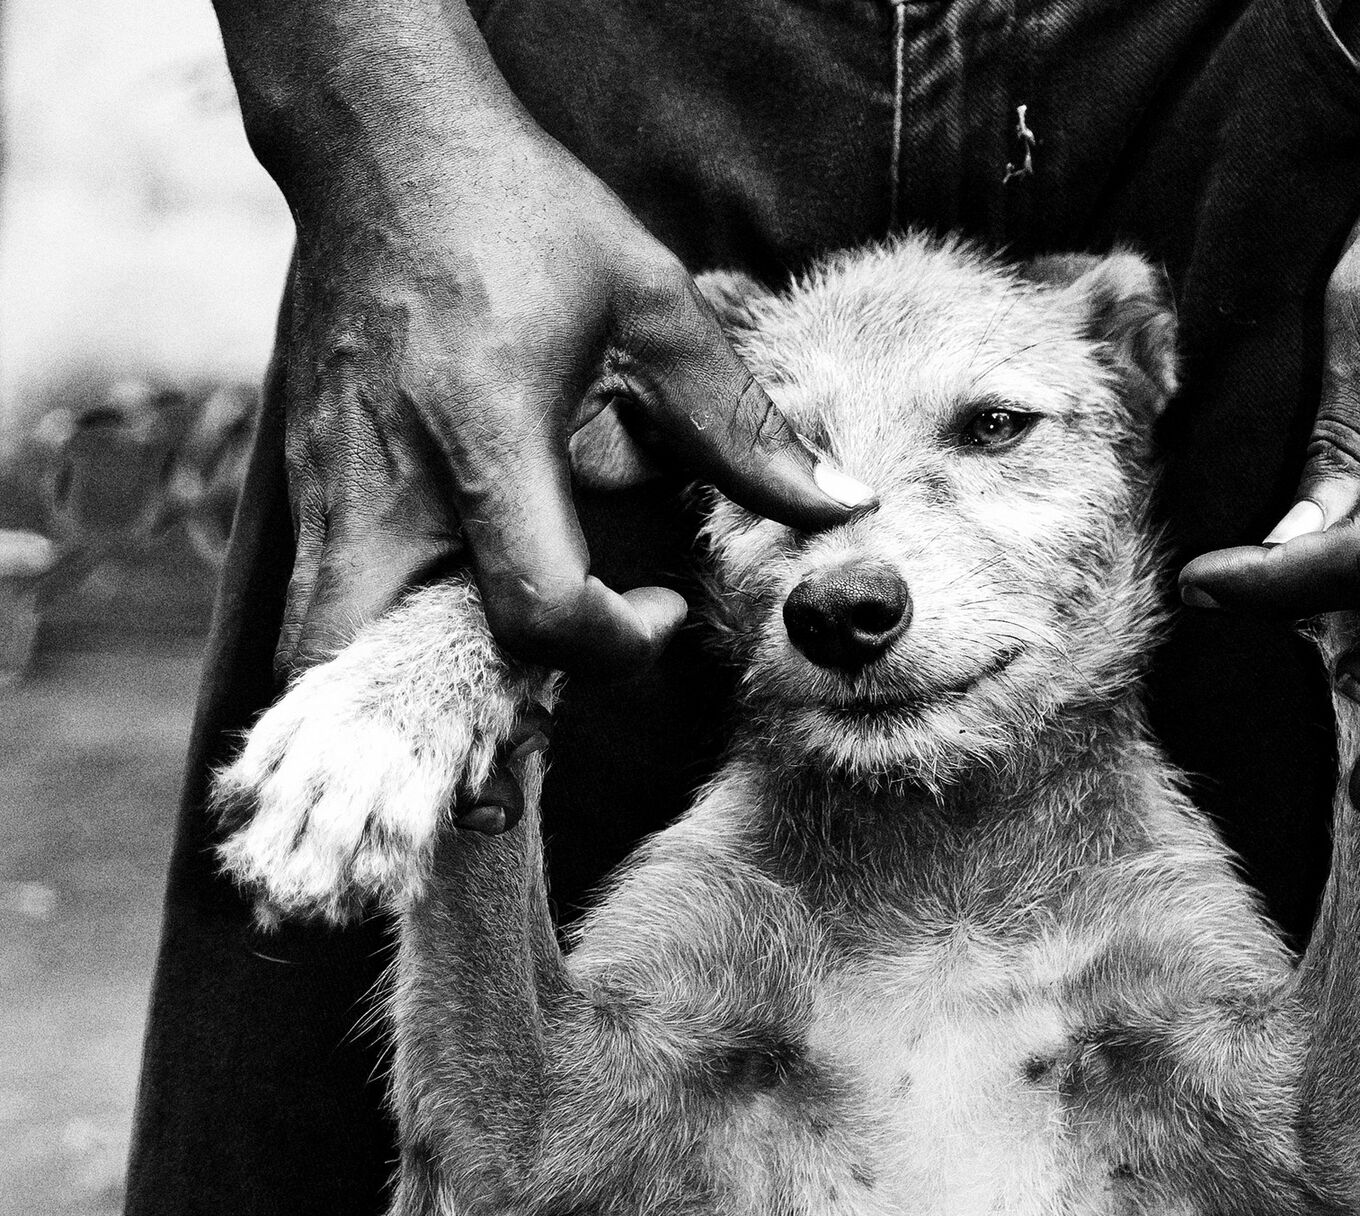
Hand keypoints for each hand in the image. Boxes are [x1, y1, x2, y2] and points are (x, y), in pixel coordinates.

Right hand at [275, 88, 871, 680]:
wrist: (377, 141)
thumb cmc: (517, 213)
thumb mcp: (650, 301)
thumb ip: (743, 422)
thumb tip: (843, 504)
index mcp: (485, 435)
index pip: (543, 609)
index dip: (620, 645)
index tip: (664, 610)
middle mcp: (388, 481)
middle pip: (399, 668)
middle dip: (479, 715)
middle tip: (554, 691)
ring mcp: (327, 488)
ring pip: (329, 655)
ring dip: (409, 696)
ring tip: (494, 681)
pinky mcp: (302, 482)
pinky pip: (318, 608)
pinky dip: (373, 649)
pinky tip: (446, 625)